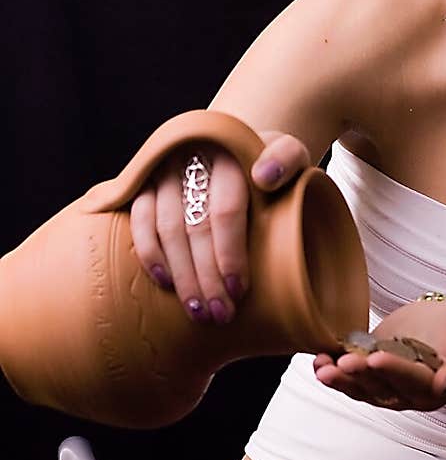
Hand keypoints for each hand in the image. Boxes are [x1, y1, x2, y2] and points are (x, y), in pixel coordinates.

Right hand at [129, 130, 310, 324]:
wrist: (235, 146)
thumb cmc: (268, 163)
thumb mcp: (290, 155)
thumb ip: (288, 159)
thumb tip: (264, 177)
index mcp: (231, 151)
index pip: (226, 209)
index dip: (230, 254)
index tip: (237, 291)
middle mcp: (193, 156)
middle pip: (195, 225)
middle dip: (206, 276)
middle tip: (220, 314)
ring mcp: (165, 168)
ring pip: (166, 227)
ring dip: (180, 274)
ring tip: (197, 310)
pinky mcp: (145, 180)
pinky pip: (140, 219)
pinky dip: (150, 253)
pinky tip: (165, 283)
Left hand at [313, 296, 445, 411]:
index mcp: (436, 390)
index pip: (413, 381)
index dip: (394, 371)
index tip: (377, 358)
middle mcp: (409, 394)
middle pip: (382, 387)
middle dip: (360, 375)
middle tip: (343, 362)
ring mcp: (387, 384)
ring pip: (361, 388)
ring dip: (341, 380)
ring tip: (323, 368)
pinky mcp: (372, 370)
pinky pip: (350, 377)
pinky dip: (333, 372)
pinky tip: (318, 362)